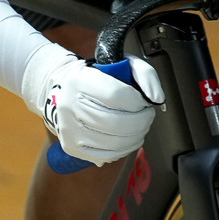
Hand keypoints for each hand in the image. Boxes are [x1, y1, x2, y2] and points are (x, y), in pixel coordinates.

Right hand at [38, 55, 164, 165]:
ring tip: (140, 127)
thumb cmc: (97, 77)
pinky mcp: (72, 147)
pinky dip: (125, 149)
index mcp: (79, 80)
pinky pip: (106, 155)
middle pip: (116, 122)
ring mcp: (69, 129)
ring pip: (114, 142)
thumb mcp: (121, 64)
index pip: (115, 95)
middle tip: (147, 115)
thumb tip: (156, 97)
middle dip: (141, 121)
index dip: (137, 101)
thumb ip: (144, 74)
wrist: (62, 90)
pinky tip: (129, 139)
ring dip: (136, 136)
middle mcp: (69, 106)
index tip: (143, 101)